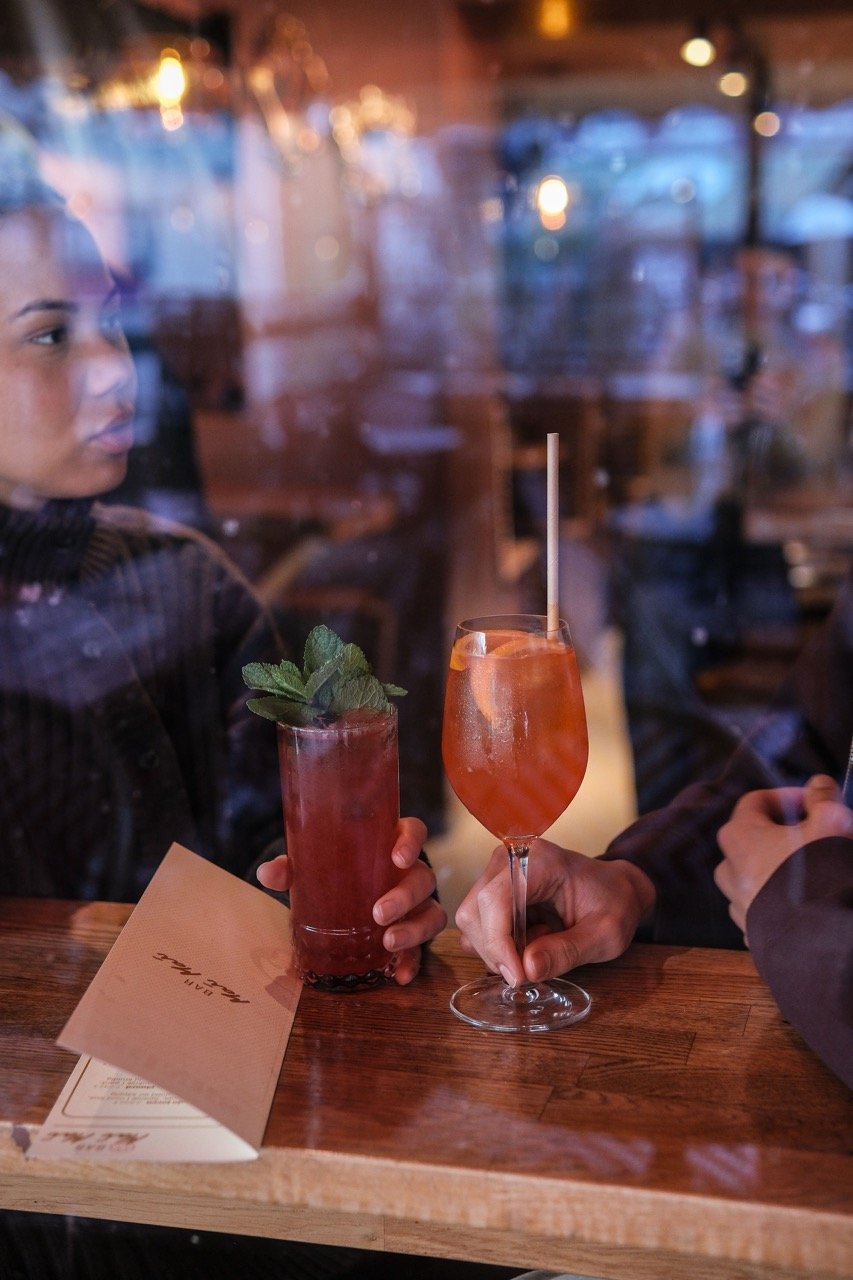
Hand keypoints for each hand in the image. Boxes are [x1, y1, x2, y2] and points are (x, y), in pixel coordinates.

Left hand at [256, 817, 445, 984]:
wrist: (337, 905)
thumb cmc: (333, 875)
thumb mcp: (313, 868)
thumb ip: (292, 868)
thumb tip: (267, 872)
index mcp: (389, 846)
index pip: (413, 832)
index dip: (411, 842)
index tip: (397, 857)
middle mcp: (410, 874)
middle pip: (423, 879)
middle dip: (405, 896)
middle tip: (378, 913)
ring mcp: (416, 906)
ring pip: (432, 913)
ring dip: (414, 929)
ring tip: (388, 943)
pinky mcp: (413, 936)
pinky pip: (422, 949)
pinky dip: (413, 962)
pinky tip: (399, 975)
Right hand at [455, 839, 655, 986]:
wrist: (615, 889)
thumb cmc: (614, 904)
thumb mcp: (605, 935)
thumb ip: (567, 951)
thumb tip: (527, 969)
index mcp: (539, 861)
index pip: (496, 900)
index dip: (499, 943)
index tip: (518, 977)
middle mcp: (510, 860)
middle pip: (475, 912)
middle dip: (497, 951)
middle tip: (530, 970)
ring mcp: (499, 874)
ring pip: (472, 921)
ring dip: (499, 949)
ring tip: (540, 948)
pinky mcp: (495, 890)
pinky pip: (479, 925)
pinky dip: (499, 945)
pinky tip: (530, 943)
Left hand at [715, 775, 852, 938]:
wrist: (824, 940)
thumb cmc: (823, 875)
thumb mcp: (831, 824)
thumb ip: (823, 799)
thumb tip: (818, 785)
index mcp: (741, 838)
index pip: (753, 802)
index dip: (785, 796)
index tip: (812, 801)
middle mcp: (731, 871)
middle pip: (749, 840)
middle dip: (780, 835)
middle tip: (813, 836)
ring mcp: (740, 906)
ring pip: (753, 878)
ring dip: (777, 870)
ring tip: (811, 873)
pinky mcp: (754, 934)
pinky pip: (762, 910)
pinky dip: (779, 903)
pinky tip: (806, 904)